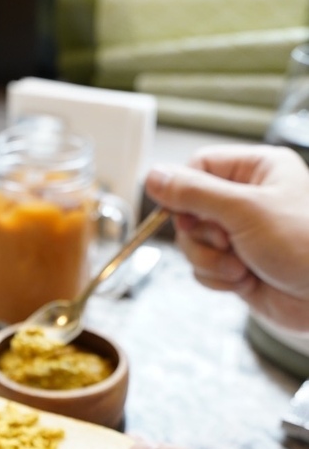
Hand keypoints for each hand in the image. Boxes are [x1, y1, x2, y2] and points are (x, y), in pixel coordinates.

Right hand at [145, 144, 308, 330]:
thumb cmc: (305, 246)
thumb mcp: (245, 210)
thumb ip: (195, 193)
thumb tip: (154, 176)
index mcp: (258, 170)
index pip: (198, 167)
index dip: (184, 192)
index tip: (184, 214)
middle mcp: (248, 200)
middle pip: (190, 210)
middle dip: (202, 236)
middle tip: (226, 243)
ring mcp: (242, 235)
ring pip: (195, 244)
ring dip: (210, 262)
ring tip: (241, 268)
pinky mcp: (238, 265)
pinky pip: (205, 269)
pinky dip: (219, 279)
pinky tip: (245, 281)